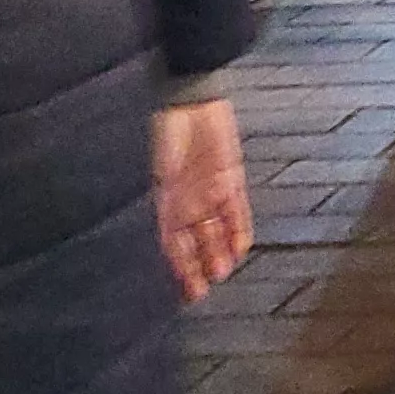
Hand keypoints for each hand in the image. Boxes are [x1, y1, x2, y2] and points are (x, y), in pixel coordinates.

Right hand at [152, 98, 252, 299]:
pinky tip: (240, 249)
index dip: (175, 268)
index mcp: (161, 203)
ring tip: (222, 274)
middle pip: (193, 243)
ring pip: (216, 231)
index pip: (168, 245)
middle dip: (198, 267)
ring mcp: (209, 192)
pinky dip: (238, 230)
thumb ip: (159, 208)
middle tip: (203, 290)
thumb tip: (156, 241)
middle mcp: (185, 202)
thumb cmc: (160, 136)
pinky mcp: (230, 179)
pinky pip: (237, 211)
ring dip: (219, 253)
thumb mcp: (154, 176)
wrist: (187, 102)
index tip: (179, 290)